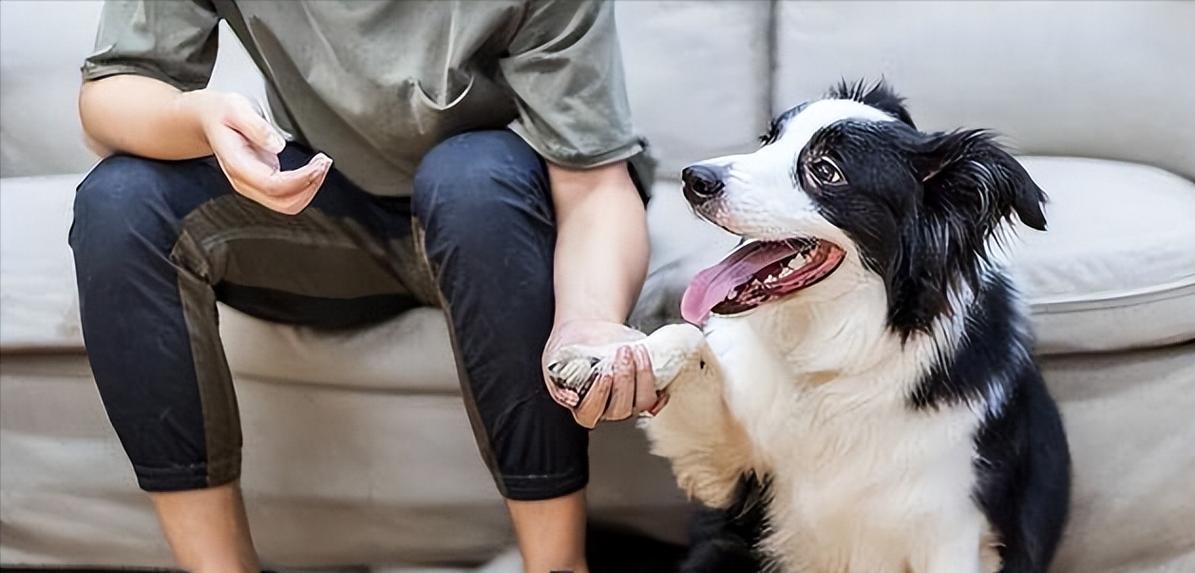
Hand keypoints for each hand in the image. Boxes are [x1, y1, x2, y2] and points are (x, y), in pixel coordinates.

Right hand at [182, 90, 330, 214]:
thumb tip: (276, 145)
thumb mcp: (235, 108)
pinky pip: (286, 197)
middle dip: (310, 187)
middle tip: (323, 162)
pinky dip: (304, 188)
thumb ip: (256, 126)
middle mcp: (244, 182)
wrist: (204, 120)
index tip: (319, 162)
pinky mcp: (261, 183)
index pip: (275, 186)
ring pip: (287, 205)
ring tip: (321, 165)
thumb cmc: (219, 112)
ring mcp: (252, 186)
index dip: (302, 179)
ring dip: (310, 189)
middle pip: (284, 203)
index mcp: (238, 165)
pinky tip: (312, 170)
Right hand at [543, 319, 664, 427]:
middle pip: (620, 408)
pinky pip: (658, 396)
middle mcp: (608, 410)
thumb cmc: (569, 349)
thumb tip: (570, 399)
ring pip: (641, 401)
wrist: (587, 331)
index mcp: (583, 407)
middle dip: (623, 379)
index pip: (591, 414)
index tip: (603, 373)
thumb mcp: (553, 362)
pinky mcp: (645, 390)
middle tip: (621, 353)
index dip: (599, 396)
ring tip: (635, 351)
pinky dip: (661, 386)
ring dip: (642, 376)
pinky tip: (652, 368)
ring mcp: (629, 402)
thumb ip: (558, 382)